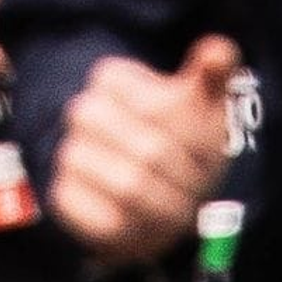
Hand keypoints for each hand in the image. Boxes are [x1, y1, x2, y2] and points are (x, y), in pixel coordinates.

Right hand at [47, 36, 242, 263]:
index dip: (196, 141)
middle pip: (151, 152)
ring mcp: (68, 153)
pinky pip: (108, 221)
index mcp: (113, 77)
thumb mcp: (202, 108)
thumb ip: (213, 75)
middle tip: (198, 191)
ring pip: (130, 188)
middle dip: (185, 179)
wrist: (146, 194)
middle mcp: (82, 111)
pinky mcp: (62, 197)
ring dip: (166, 208)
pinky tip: (148, 224)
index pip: (164, 110)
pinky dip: (138, 230)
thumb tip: (219, 51)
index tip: (207, 154)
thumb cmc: (181, 145)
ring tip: (177, 210)